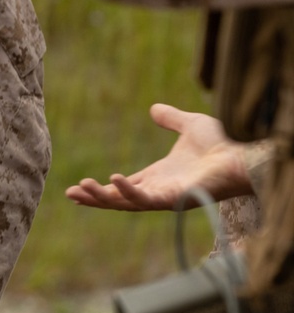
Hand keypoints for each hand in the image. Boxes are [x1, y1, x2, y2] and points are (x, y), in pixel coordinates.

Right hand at [65, 104, 250, 210]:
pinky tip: (113, 179)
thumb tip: (154, 108)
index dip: (101, 189)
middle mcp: (158, 191)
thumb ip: (170, 119)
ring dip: (101, 198)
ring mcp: (164, 197)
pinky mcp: (173, 199)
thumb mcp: (189, 125)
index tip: (78, 187)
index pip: (123, 188)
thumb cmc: (223, 144)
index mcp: (157, 178)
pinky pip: (145, 199)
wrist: (243, 153)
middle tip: (70, 194)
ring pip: (125, 203)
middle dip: (93, 198)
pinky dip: (127, 191)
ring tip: (80, 189)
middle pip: (118, 199)